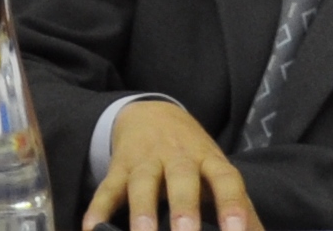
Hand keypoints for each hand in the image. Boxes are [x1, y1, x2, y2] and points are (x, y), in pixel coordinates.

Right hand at [83, 101, 252, 230]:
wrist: (151, 113)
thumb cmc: (193, 156)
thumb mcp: (216, 172)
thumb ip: (240, 206)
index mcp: (208, 159)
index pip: (224, 179)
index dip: (232, 204)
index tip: (236, 230)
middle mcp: (178, 157)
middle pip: (181, 178)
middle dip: (183, 206)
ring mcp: (145, 160)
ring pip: (142, 183)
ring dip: (142, 210)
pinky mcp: (118, 166)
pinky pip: (107, 187)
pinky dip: (98, 207)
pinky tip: (92, 227)